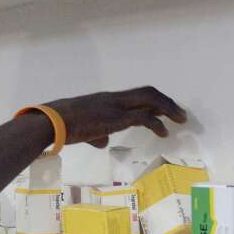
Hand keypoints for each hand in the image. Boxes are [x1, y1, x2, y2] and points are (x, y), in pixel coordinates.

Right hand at [46, 86, 186, 148]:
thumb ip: (96, 134)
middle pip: (148, 92)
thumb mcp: (83, 129)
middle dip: (166, 102)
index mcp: (107, 100)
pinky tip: (163, 133)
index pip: (136, 95)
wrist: (53, 122)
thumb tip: (103, 141)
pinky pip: (143, 117)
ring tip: (180, 119)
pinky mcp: (117, 117)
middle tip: (179, 114)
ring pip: (150, 100)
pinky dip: (157, 123)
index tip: (166, 109)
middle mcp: (115, 99)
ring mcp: (116, 106)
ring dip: (168, 109)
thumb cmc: (63, 125)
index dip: (154, 101)